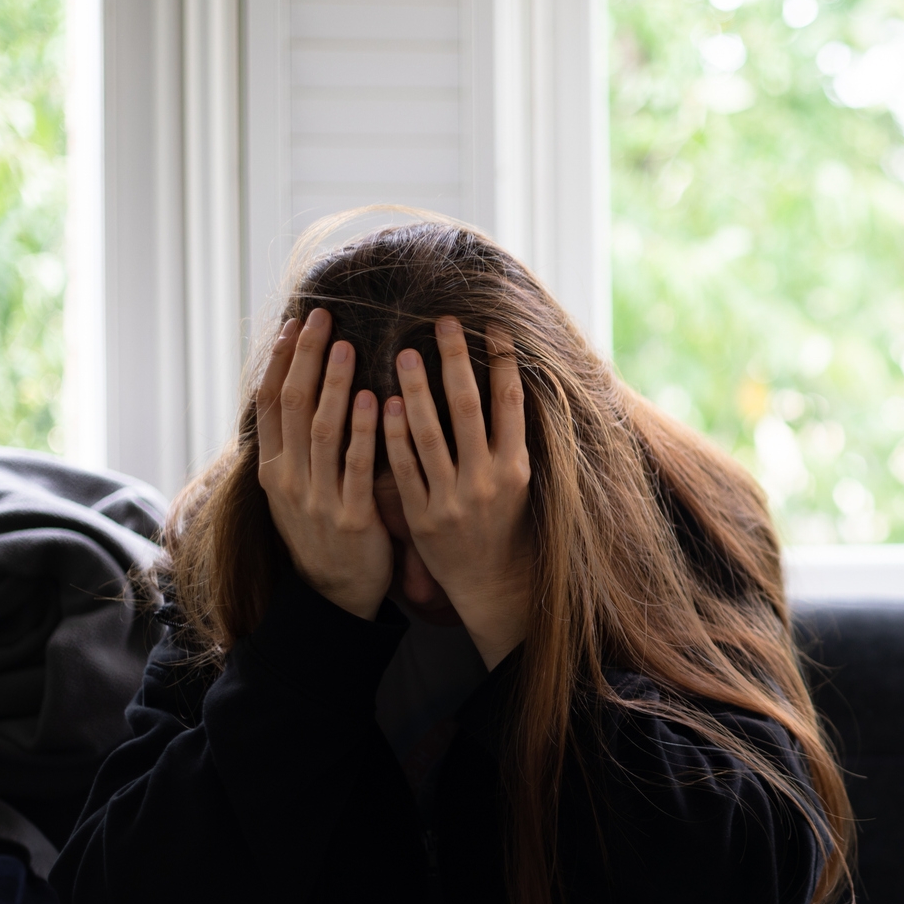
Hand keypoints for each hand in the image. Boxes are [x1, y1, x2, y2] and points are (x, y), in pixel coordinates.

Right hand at [256, 309, 392, 620]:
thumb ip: (297, 446)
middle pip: (293, 406)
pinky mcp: (351, 517)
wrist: (334, 594)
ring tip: (347, 346)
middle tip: (324, 317)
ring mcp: (317, 498)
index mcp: (272, 469)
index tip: (297, 324)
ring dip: (335, 385)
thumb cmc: (322, 531)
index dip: (283, 361)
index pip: (270, 402)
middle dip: (308, 358)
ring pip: (322, 430)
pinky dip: (366, 431)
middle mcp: (288, 479)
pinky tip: (377, 399)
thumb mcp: (296, 488)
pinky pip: (358, 466)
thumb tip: (299, 391)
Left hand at [382, 318, 531, 668]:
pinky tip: (383, 404)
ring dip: (417, 390)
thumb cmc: (506, 520)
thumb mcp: (520, 478)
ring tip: (405, 353)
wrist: (492, 581)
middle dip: (456, 361)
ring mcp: (452, 498)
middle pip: (469, 408)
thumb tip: (511, 378)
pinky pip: (404, 467)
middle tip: (442, 321)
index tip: (491, 324)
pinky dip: (394, 435)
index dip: (503, 360)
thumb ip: (510, 434)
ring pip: (431, 434)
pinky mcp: (421, 515)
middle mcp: (487, 480)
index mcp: (516, 467)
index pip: (511, 402)